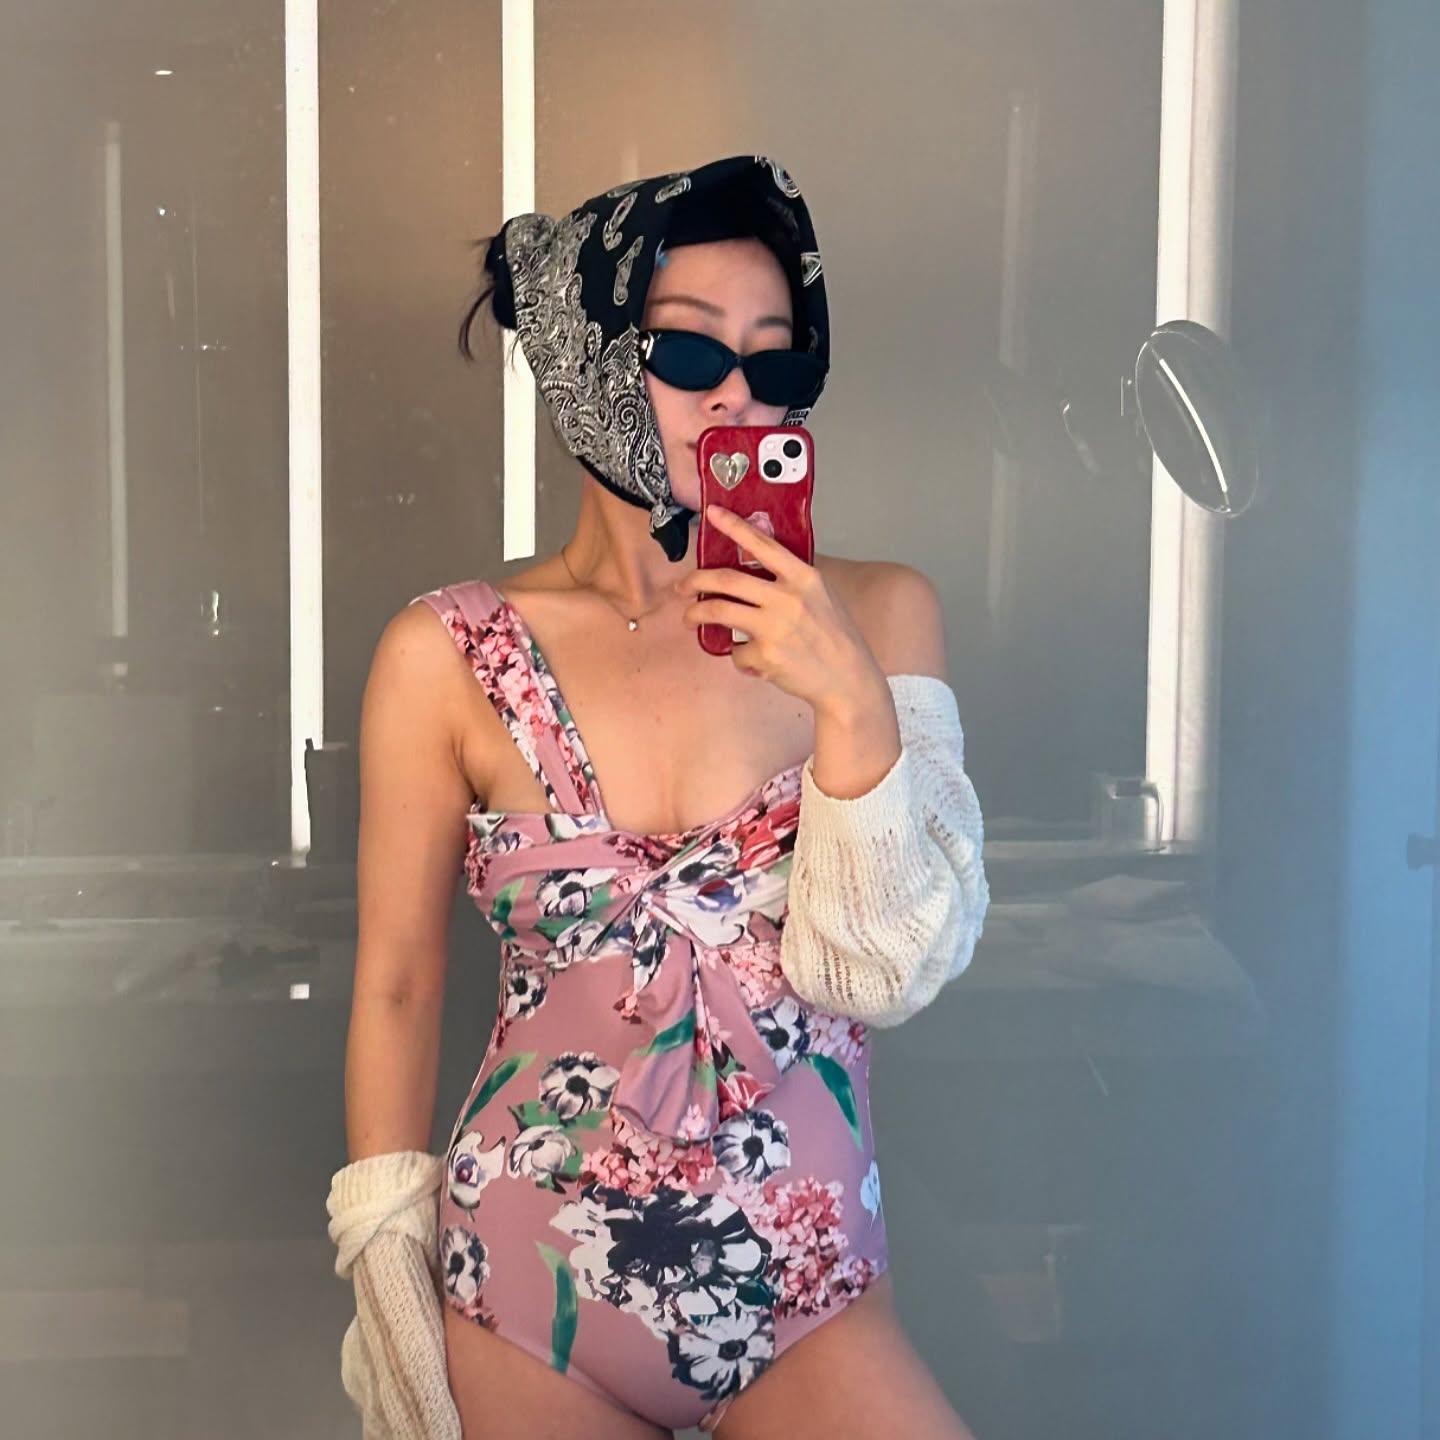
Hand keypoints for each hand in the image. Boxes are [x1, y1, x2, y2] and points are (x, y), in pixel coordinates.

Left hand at [678, 505, 886, 717]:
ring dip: (696, 615)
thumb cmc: (834, 637)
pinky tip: (753, 660)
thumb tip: (753, 564)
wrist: (848, 679)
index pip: (763, 544)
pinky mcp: (765, 655)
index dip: (734, 526)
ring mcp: (775, 627)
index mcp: (804, 577)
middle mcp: (788, 598)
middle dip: (695, 580)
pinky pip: (736, 651)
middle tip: (683, 586)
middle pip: (727, 579)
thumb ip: (790, 580)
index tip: (712, 512)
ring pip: (718, 611)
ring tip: (690, 619)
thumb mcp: (821, 596)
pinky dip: (739, 656)